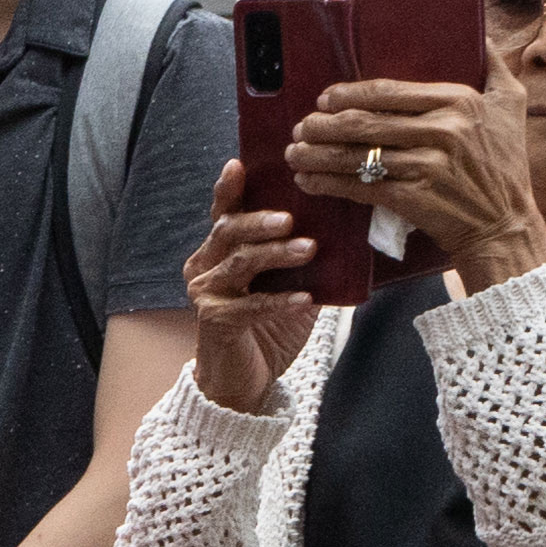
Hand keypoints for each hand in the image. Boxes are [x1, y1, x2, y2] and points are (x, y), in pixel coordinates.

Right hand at [184, 161, 322, 414]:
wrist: (244, 382)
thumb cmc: (267, 330)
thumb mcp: (287, 286)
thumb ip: (298, 260)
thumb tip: (341, 232)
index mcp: (217, 252)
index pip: (223, 213)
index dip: (229, 189)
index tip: (240, 164)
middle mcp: (204, 267)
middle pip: (228, 231)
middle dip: (260, 221)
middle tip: (290, 217)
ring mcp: (206, 294)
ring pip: (240, 263)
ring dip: (276, 254)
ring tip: (309, 249)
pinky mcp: (215, 322)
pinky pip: (250, 306)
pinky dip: (279, 301)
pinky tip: (305, 300)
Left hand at [284, 77, 545, 276]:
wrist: (506, 226)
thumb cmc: (506, 165)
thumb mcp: (512, 107)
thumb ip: (496, 66)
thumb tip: (481, 33)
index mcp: (458, 101)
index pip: (387, 90)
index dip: (348, 94)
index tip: (324, 98)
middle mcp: (442, 130)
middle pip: (364, 122)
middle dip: (322, 125)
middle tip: (301, 127)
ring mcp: (427, 165)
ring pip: (356, 154)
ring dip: (316, 154)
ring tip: (294, 152)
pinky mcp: (413, 198)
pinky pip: (360, 186)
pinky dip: (328, 183)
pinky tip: (309, 180)